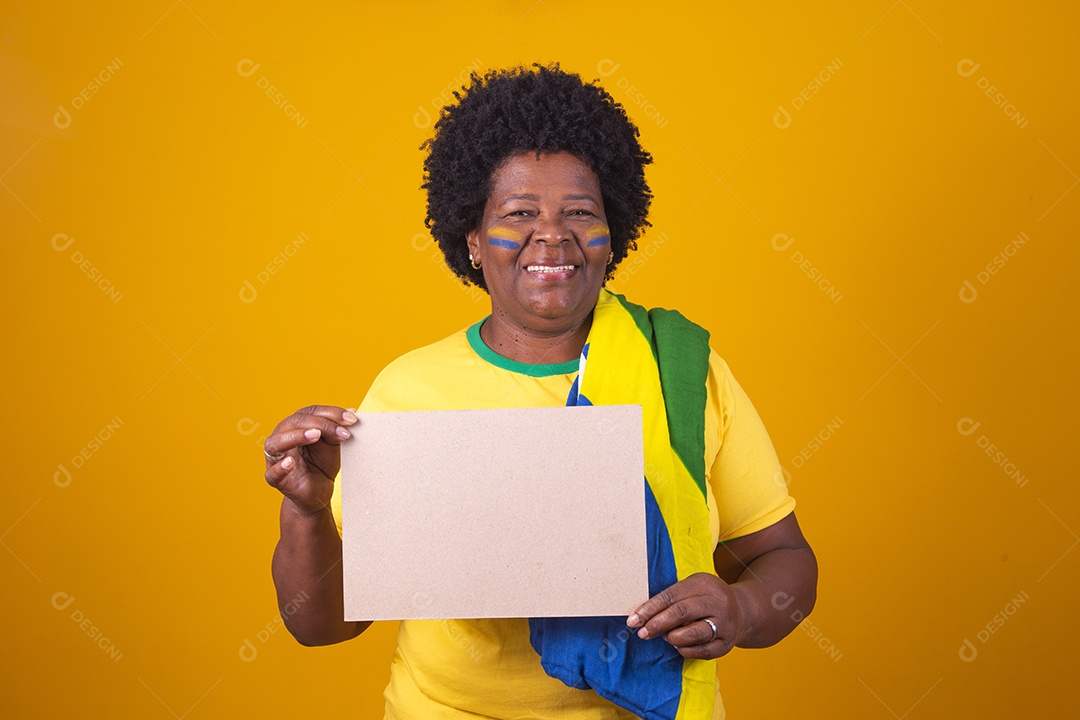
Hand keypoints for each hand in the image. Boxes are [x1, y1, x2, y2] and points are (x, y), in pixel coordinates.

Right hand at [263, 405, 356, 515]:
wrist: (319, 491)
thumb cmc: (322, 463)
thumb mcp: (333, 444)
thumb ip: (336, 430)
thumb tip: (350, 413)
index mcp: (295, 425)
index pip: (310, 412)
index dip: (331, 413)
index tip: (352, 418)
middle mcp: (281, 437)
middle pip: (294, 422)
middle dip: (321, 423)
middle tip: (342, 431)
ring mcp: (275, 458)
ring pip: (276, 443)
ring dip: (296, 436)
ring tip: (315, 435)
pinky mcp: (275, 479)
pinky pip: (273, 472)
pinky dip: (280, 467)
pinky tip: (290, 463)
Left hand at [625, 572, 744, 659]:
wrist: (742, 612)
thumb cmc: (706, 599)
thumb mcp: (693, 587)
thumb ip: (672, 598)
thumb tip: (642, 614)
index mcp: (704, 584)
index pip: (671, 596)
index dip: (650, 608)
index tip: (633, 619)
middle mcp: (718, 602)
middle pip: (681, 613)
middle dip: (656, 624)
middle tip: (642, 632)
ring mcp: (725, 624)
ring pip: (693, 633)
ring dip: (672, 637)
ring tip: (664, 637)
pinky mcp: (726, 644)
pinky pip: (701, 651)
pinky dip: (684, 650)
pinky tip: (677, 645)